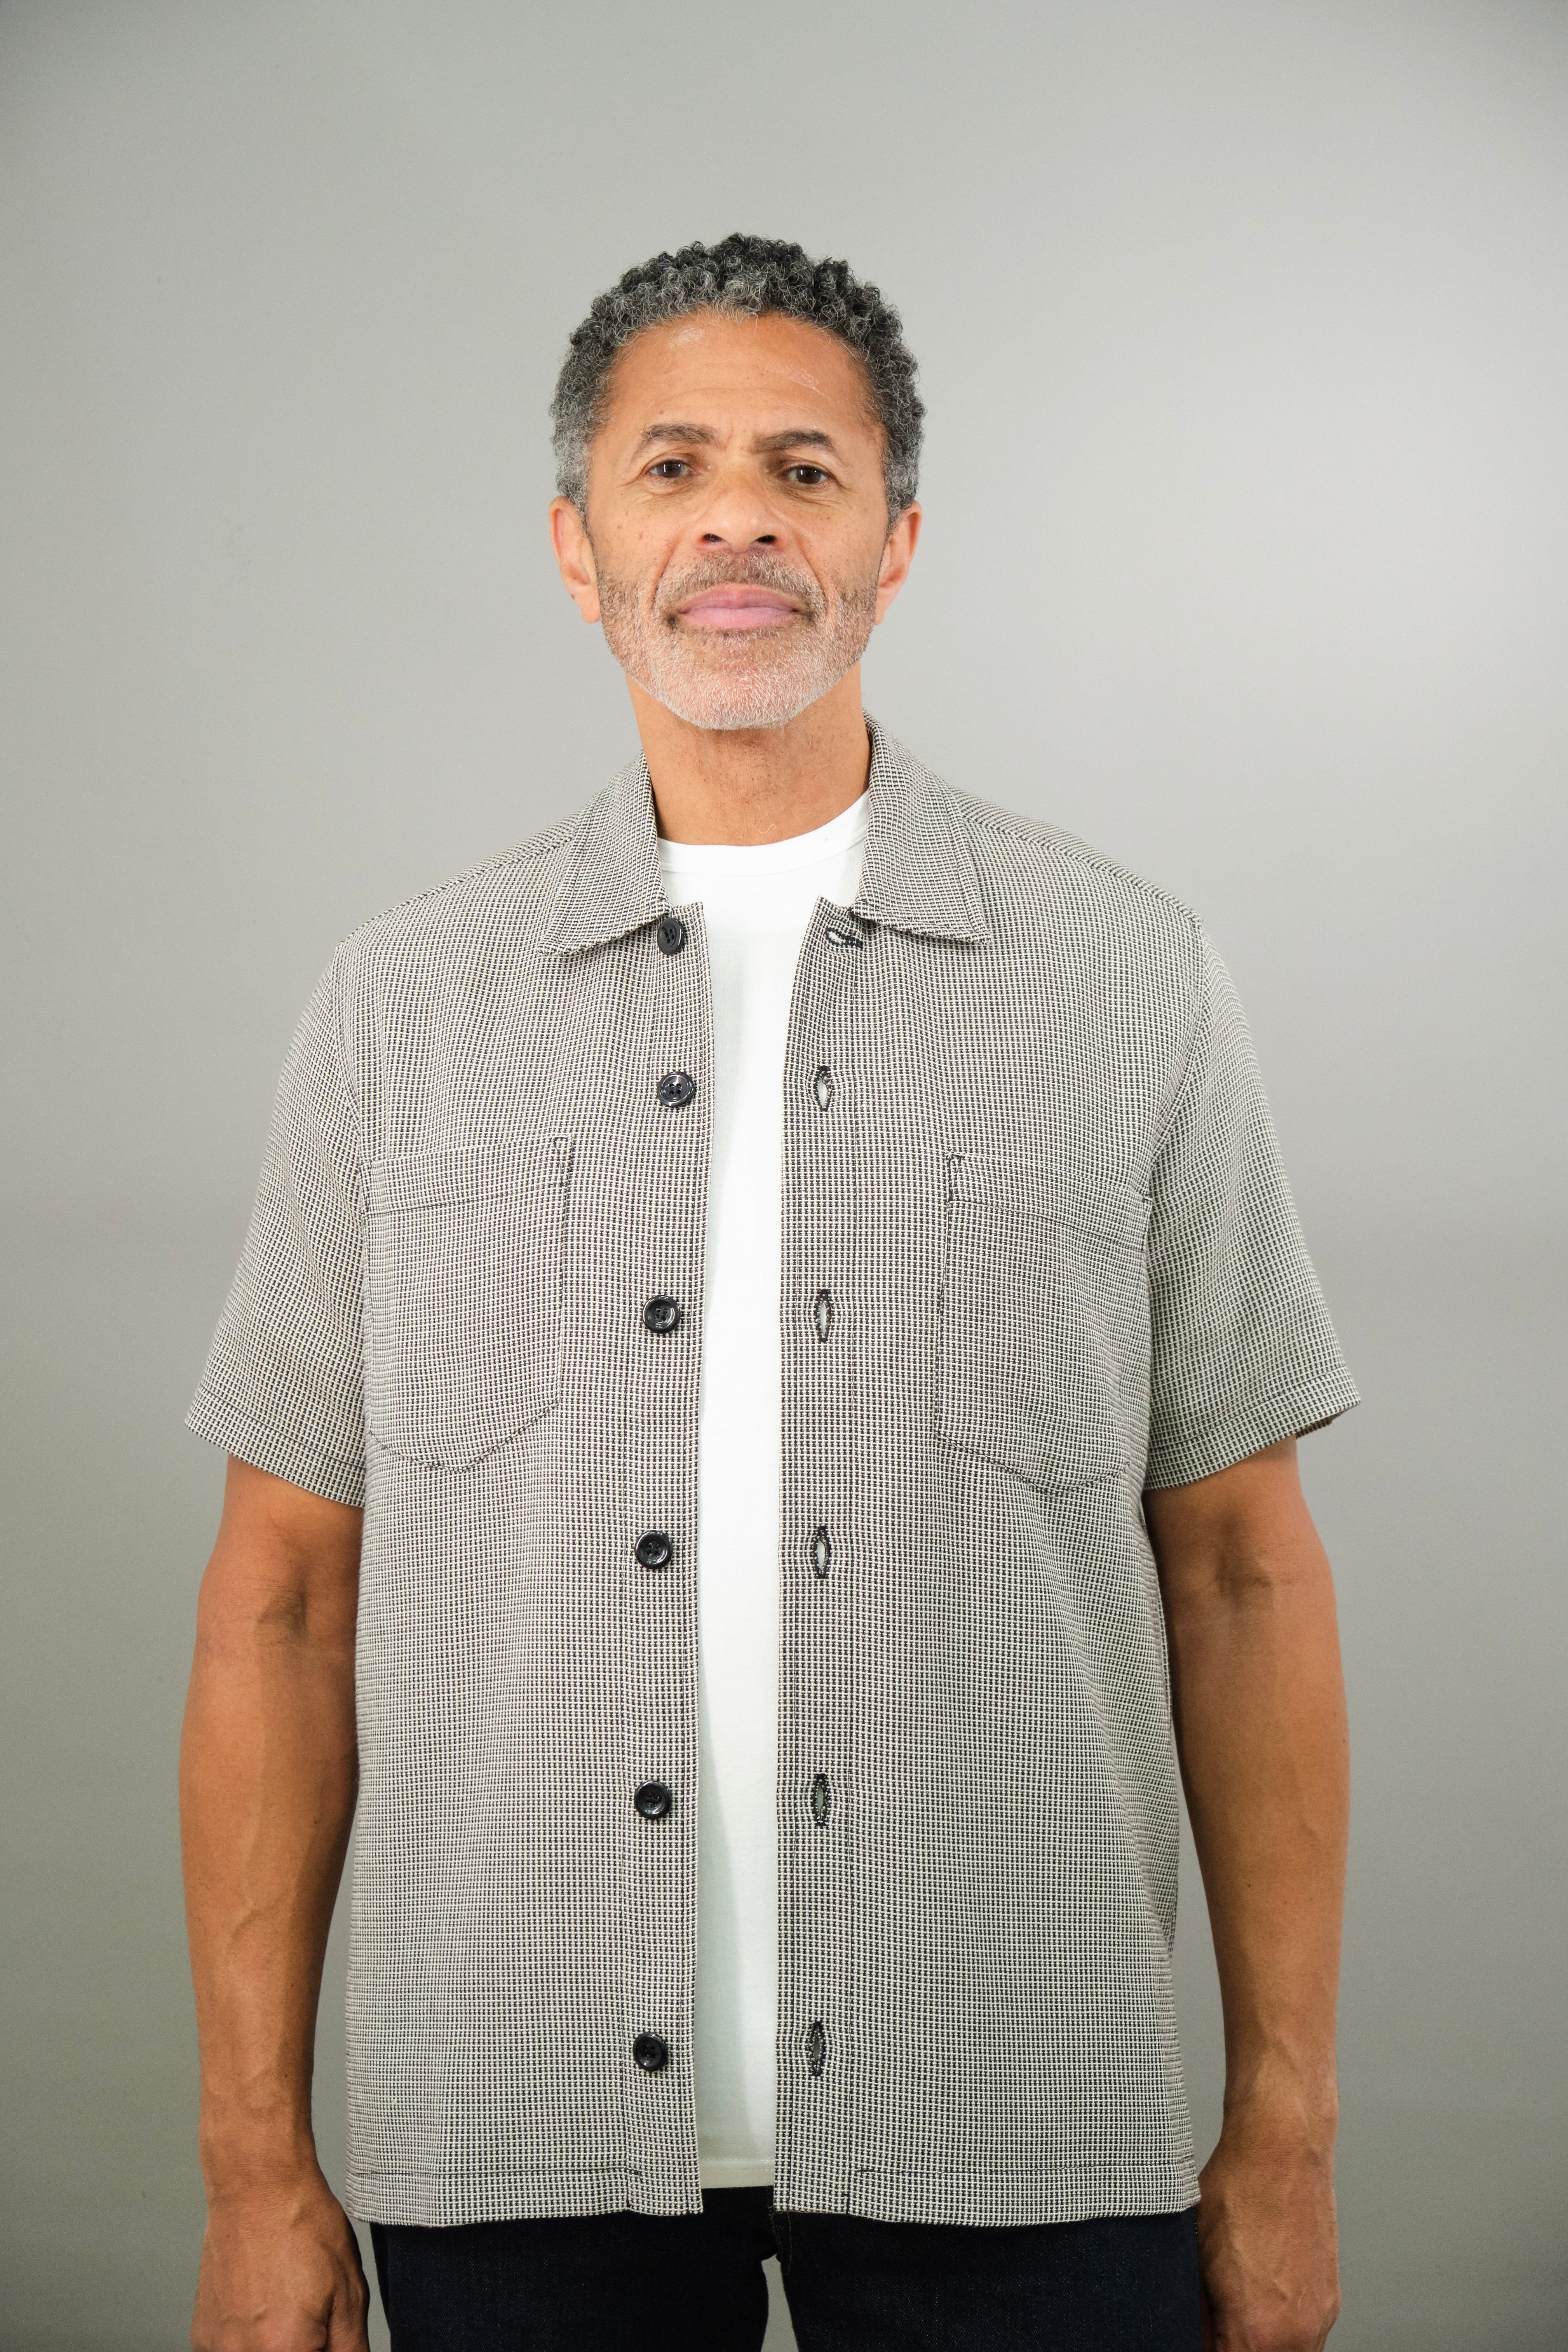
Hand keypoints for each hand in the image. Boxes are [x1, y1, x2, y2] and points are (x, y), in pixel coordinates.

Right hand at [191, 2169, 369, 2350]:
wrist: (258, 2188)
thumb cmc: (303, 2228)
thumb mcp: (349, 2293)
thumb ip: (350, 2350)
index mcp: (286, 2350)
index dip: (326, 2348)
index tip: (328, 2334)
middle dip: (304, 2346)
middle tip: (310, 2315)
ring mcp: (218, 2348)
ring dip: (278, 2345)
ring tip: (287, 2306)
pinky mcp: (202, 2336)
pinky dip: (252, 2341)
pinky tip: (264, 2306)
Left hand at [1197, 2116, 1339, 2350]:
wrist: (1283, 2150)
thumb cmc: (1237, 2194)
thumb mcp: (1195, 2260)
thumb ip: (1197, 2316)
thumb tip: (1192, 2336)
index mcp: (1257, 2332)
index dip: (1206, 2348)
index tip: (1199, 2334)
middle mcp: (1298, 2335)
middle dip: (1232, 2345)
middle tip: (1214, 2322)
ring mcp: (1320, 2319)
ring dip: (1259, 2343)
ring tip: (1234, 2308)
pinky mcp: (1329, 2301)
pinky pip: (1305, 2337)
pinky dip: (1282, 2330)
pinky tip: (1259, 2296)